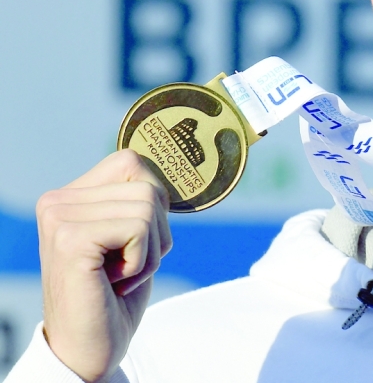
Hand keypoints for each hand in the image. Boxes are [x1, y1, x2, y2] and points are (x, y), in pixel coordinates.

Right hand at [36, 150, 171, 381]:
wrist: (91, 348)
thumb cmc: (116, 295)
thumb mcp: (132, 236)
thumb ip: (140, 199)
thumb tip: (176, 163)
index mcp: (70, 195)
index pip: (134, 163)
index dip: (153, 204)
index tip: (129, 244)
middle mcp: (57, 200)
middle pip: (148, 187)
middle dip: (155, 234)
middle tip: (125, 267)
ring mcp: (59, 218)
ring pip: (148, 208)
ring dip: (149, 251)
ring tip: (119, 276)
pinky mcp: (70, 239)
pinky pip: (139, 228)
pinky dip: (142, 262)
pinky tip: (113, 283)